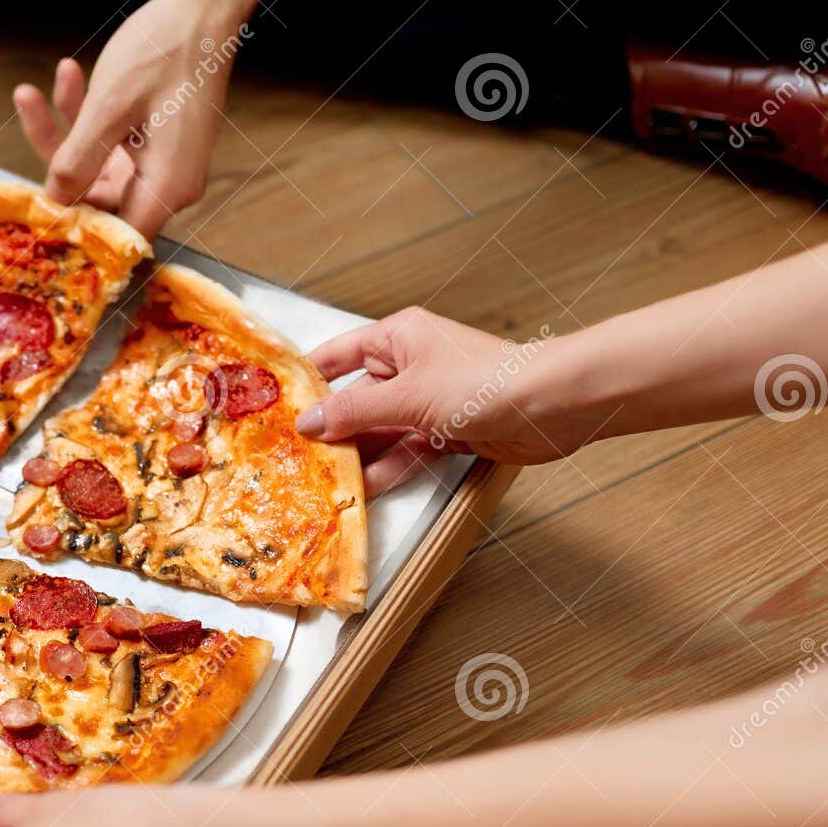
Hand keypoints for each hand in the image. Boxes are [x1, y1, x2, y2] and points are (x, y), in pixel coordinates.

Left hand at [15, 0, 258, 237]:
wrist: (202, 6)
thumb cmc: (167, 48)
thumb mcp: (110, 106)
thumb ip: (78, 161)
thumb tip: (55, 201)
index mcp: (167, 186)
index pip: (115, 235)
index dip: (75, 228)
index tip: (36, 207)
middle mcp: (167, 182)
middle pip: (97, 197)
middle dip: (57, 157)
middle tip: (29, 109)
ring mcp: (159, 162)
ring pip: (95, 166)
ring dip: (65, 128)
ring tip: (36, 86)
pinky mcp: (151, 142)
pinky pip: (108, 143)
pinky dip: (85, 117)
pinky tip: (68, 78)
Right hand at [297, 307, 599, 496]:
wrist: (551, 405)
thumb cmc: (483, 381)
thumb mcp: (407, 396)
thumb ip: (355, 412)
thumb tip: (308, 423)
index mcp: (398, 338)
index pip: (338, 355)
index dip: (308, 379)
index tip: (276, 405)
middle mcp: (410, 365)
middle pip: (356, 397)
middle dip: (331, 428)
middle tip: (296, 455)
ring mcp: (428, 400)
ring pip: (380, 429)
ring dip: (359, 454)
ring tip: (326, 480)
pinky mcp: (446, 430)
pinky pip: (406, 449)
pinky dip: (389, 467)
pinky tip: (366, 488)